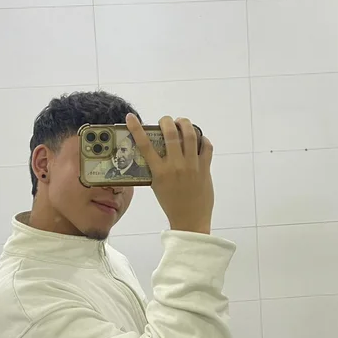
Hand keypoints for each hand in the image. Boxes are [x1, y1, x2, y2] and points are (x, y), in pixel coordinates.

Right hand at [126, 114, 213, 234]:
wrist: (190, 220)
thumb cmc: (171, 203)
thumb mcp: (156, 185)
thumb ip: (156, 168)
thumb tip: (154, 150)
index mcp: (159, 171)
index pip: (145, 145)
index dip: (136, 128)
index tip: (131, 118)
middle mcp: (175, 166)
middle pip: (171, 134)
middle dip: (167, 121)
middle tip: (165, 121)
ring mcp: (192, 166)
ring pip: (191, 135)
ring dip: (185, 124)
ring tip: (181, 123)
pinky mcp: (205, 168)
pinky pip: (206, 146)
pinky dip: (202, 138)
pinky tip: (198, 139)